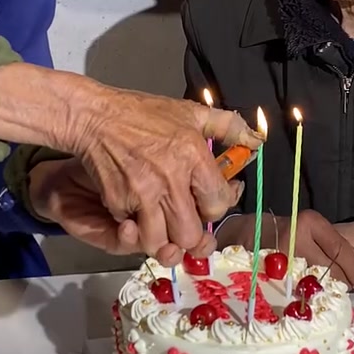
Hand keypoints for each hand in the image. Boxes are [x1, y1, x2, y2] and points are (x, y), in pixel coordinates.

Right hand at [0, 66, 259, 264]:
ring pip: (163, 242)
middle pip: (191, 233)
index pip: (219, 203)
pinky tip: (141, 215)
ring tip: (166, 227)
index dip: (218, 207)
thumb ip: (228, 126)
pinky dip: (138, 229)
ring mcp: (142, 195)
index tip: (212, 201)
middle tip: (189, 223)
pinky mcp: (119, 203)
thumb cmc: (144, 114)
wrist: (95, 118)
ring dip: (165, 239)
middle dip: (192, 234)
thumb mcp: (190, 111)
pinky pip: (135, 231)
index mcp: (193, 156)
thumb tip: (257, 140)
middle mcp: (170, 180)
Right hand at [219, 210, 353, 290]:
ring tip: (324, 293)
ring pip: (312, 284)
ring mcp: (277, 258)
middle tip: (345, 289)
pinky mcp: (264, 274)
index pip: (339, 249)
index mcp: (309, 223)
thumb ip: (336, 248)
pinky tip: (305, 299)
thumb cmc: (286, 232)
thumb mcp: (311, 230)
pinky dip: (302, 298)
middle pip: (328, 269)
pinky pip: (291, 292)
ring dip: (323, 292)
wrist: (246, 232)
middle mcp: (294, 237)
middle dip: (341, 282)